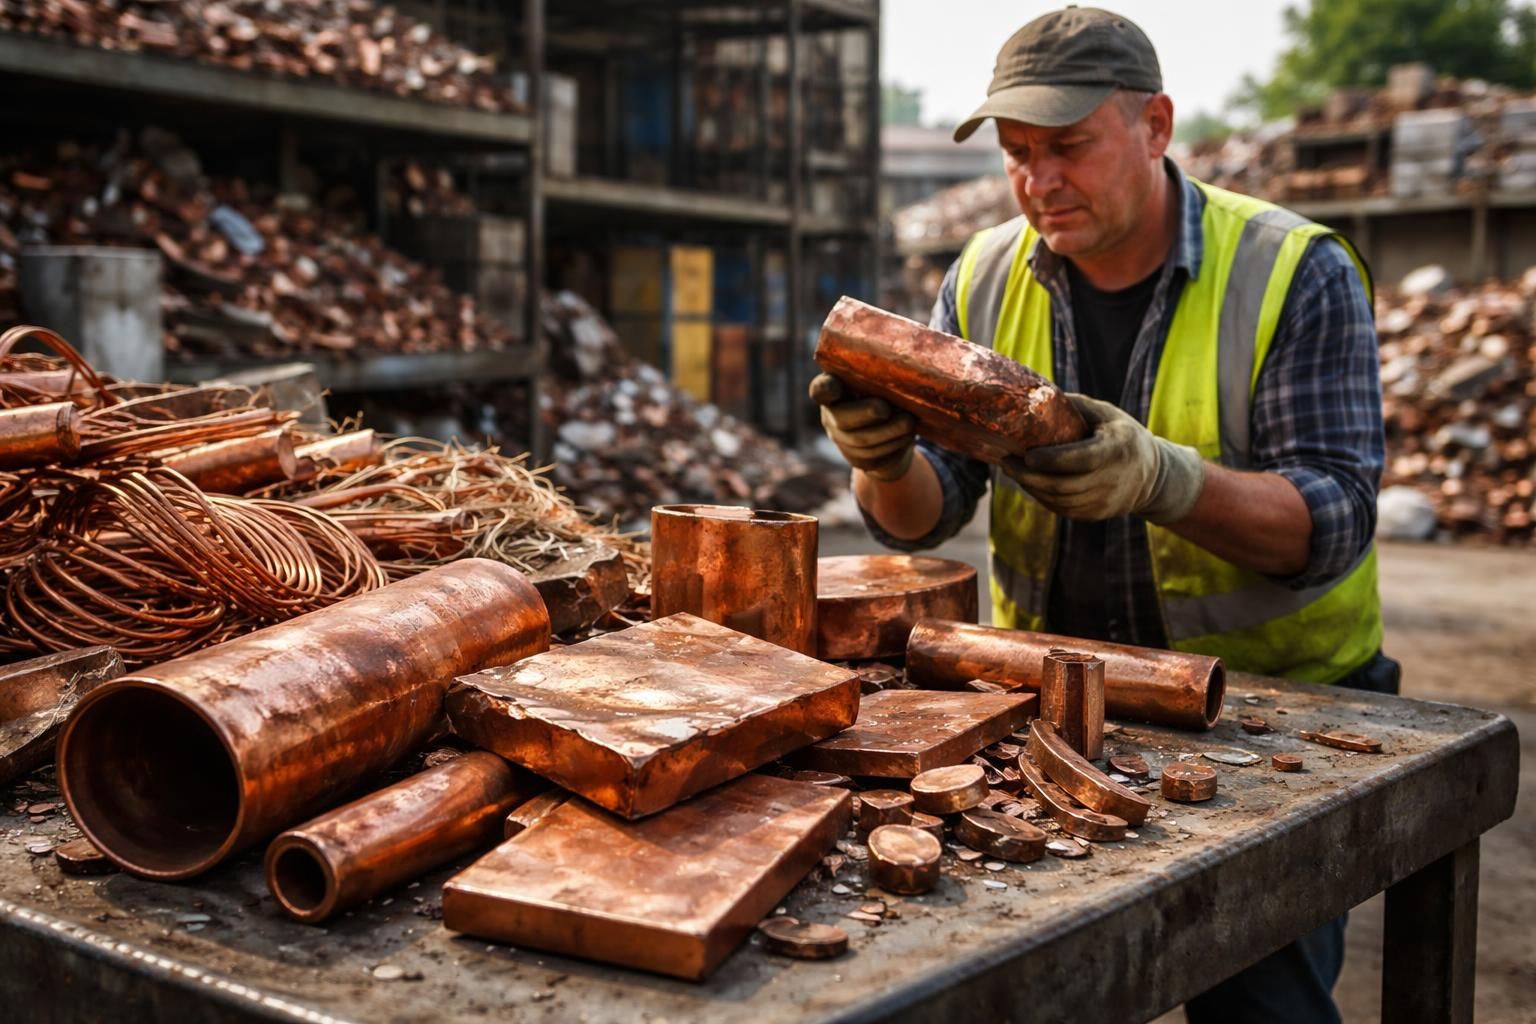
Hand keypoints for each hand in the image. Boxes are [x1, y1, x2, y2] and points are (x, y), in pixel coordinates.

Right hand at [808, 373, 916, 481]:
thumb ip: (881, 380)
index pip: (821, 390)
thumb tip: (902, 382)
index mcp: (834, 391)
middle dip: (866, 413)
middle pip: (842, 419)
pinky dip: (893, 445)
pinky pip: (873, 456)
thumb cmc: (885, 394)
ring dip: (888, 431)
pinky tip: (907, 436)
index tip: (835, 387)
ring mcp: (842, 440)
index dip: (824, 389)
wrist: (890, 430)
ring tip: (909, 422)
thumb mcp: (880, 383)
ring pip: (861, 441)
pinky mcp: (857, 459)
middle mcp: (831, 416)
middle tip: (887, 408)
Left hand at [1001, 394, 1204, 523]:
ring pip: (1059, 500)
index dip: (1052, 460)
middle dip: (1028, 475)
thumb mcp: (1106, 413)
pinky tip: (1030, 483)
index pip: (1081, 459)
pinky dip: (1042, 497)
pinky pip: (1062, 509)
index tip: (1027, 454)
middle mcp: (1113, 479)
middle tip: (1006, 462)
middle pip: (1063, 485)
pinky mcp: (1096, 515)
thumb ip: (1074, 406)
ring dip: (1031, 487)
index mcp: (1117, 449)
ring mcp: (1104, 501)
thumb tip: (1034, 395)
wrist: (1152, 474)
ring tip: (1013, 470)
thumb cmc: (1121, 435)